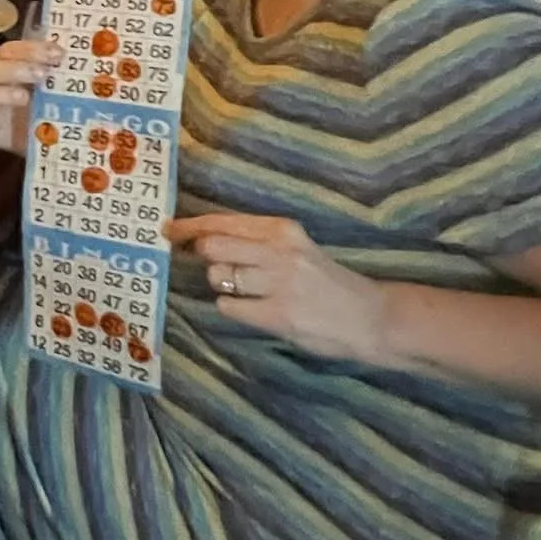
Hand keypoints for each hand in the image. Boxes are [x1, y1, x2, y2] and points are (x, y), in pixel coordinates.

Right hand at [0, 37, 61, 154]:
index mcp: (9, 67)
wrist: (59, 144)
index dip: (30, 49)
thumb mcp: (66, 88)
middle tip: (42, 75)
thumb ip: (70, 73)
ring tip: (24, 98)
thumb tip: (88, 61)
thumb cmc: (62, 108)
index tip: (57, 55)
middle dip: (13, 68)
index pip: (8, 50)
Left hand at [166, 213, 391, 362]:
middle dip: (202, 255)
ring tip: (251, 290)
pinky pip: (229, 306)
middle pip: (213, 246)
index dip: (190, 226)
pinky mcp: (279, 315)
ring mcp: (279, 283)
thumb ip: (257, 241)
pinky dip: (233, 307)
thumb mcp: (296, 248)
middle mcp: (279, 251)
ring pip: (218, 276)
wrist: (372, 318)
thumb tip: (201, 238)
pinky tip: (255, 309)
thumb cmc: (327, 282)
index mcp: (283, 229)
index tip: (168, 229)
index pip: (224, 222)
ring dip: (223, 284)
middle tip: (208, 263)